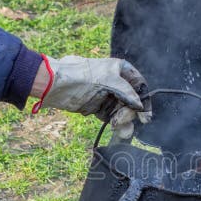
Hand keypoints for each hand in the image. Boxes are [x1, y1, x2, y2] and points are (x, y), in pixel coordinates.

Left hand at [34, 55, 151, 138]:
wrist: (56, 84)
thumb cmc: (82, 75)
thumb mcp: (108, 79)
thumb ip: (127, 92)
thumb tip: (140, 105)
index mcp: (120, 69)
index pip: (139, 85)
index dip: (144, 100)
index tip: (145, 116)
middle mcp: (116, 82)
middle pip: (132, 101)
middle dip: (130, 113)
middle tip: (123, 121)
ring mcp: (108, 95)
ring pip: (123, 111)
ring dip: (124, 121)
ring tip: (121, 131)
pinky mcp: (99, 107)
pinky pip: (112, 117)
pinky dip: (116, 124)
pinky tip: (117, 130)